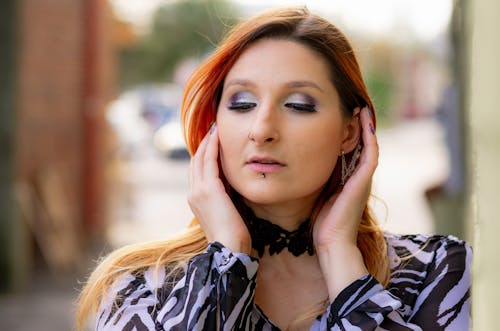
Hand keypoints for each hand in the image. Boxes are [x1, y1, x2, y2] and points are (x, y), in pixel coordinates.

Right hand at [187, 124, 251, 253]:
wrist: (230, 248)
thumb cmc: (233, 235)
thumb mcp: (226, 212)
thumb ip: (225, 197)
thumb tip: (232, 186)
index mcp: (196, 200)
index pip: (197, 173)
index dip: (203, 156)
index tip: (211, 143)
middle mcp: (193, 194)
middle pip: (195, 162)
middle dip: (203, 145)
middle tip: (212, 130)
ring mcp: (198, 191)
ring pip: (200, 159)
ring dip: (207, 142)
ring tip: (215, 129)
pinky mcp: (208, 189)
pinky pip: (208, 161)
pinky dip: (212, 147)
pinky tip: (218, 136)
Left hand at [312, 107, 377, 299]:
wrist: (330, 243)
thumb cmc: (319, 223)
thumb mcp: (316, 195)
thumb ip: (314, 180)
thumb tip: (295, 164)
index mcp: (345, 179)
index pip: (347, 150)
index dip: (344, 134)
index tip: (336, 116)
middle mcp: (356, 177)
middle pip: (359, 145)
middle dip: (355, 126)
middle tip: (350, 105)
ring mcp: (363, 179)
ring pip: (367, 146)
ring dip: (364, 127)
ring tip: (358, 107)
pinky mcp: (364, 182)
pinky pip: (370, 154)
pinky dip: (369, 138)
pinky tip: (364, 122)